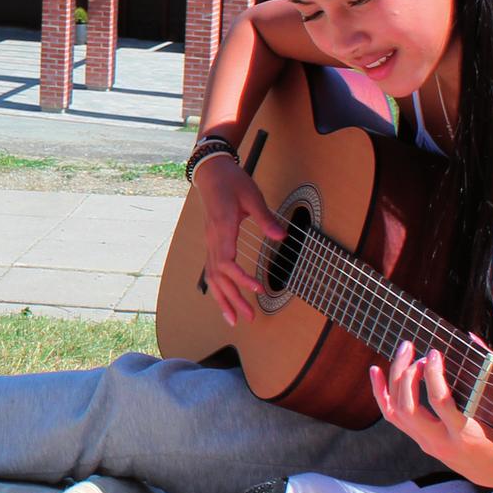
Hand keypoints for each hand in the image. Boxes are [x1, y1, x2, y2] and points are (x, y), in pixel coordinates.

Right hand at [193, 157, 284, 324]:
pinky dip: (218, 289)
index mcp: (223, 228)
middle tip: (249, 318)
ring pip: (212, 277)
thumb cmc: (232, 182)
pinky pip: (212, 270)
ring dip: (223, 300)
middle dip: (233, 299)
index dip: (241, 279)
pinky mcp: (212, 243)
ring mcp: (210, 242)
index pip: (228, 263)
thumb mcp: (252, 196)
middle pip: (219, 277)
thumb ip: (266, 218)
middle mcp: (213, 240)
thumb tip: (282, 236)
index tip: (257, 289)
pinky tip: (225, 300)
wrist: (211, 173)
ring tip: (234, 319)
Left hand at [369, 341, 492, 489]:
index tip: (436, 353)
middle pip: (408, 407)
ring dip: (395, 378)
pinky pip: (392, 417)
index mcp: (464, 434)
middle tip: (415, 349)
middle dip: (406, 373)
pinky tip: (376, 372)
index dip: (434, 374)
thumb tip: (470, 338)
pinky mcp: (420, 440)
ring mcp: (426, 443)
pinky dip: (381, 393)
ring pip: (395, 412)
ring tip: (405, 352)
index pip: (440, 402)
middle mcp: (440, 441)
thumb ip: (488, 372)